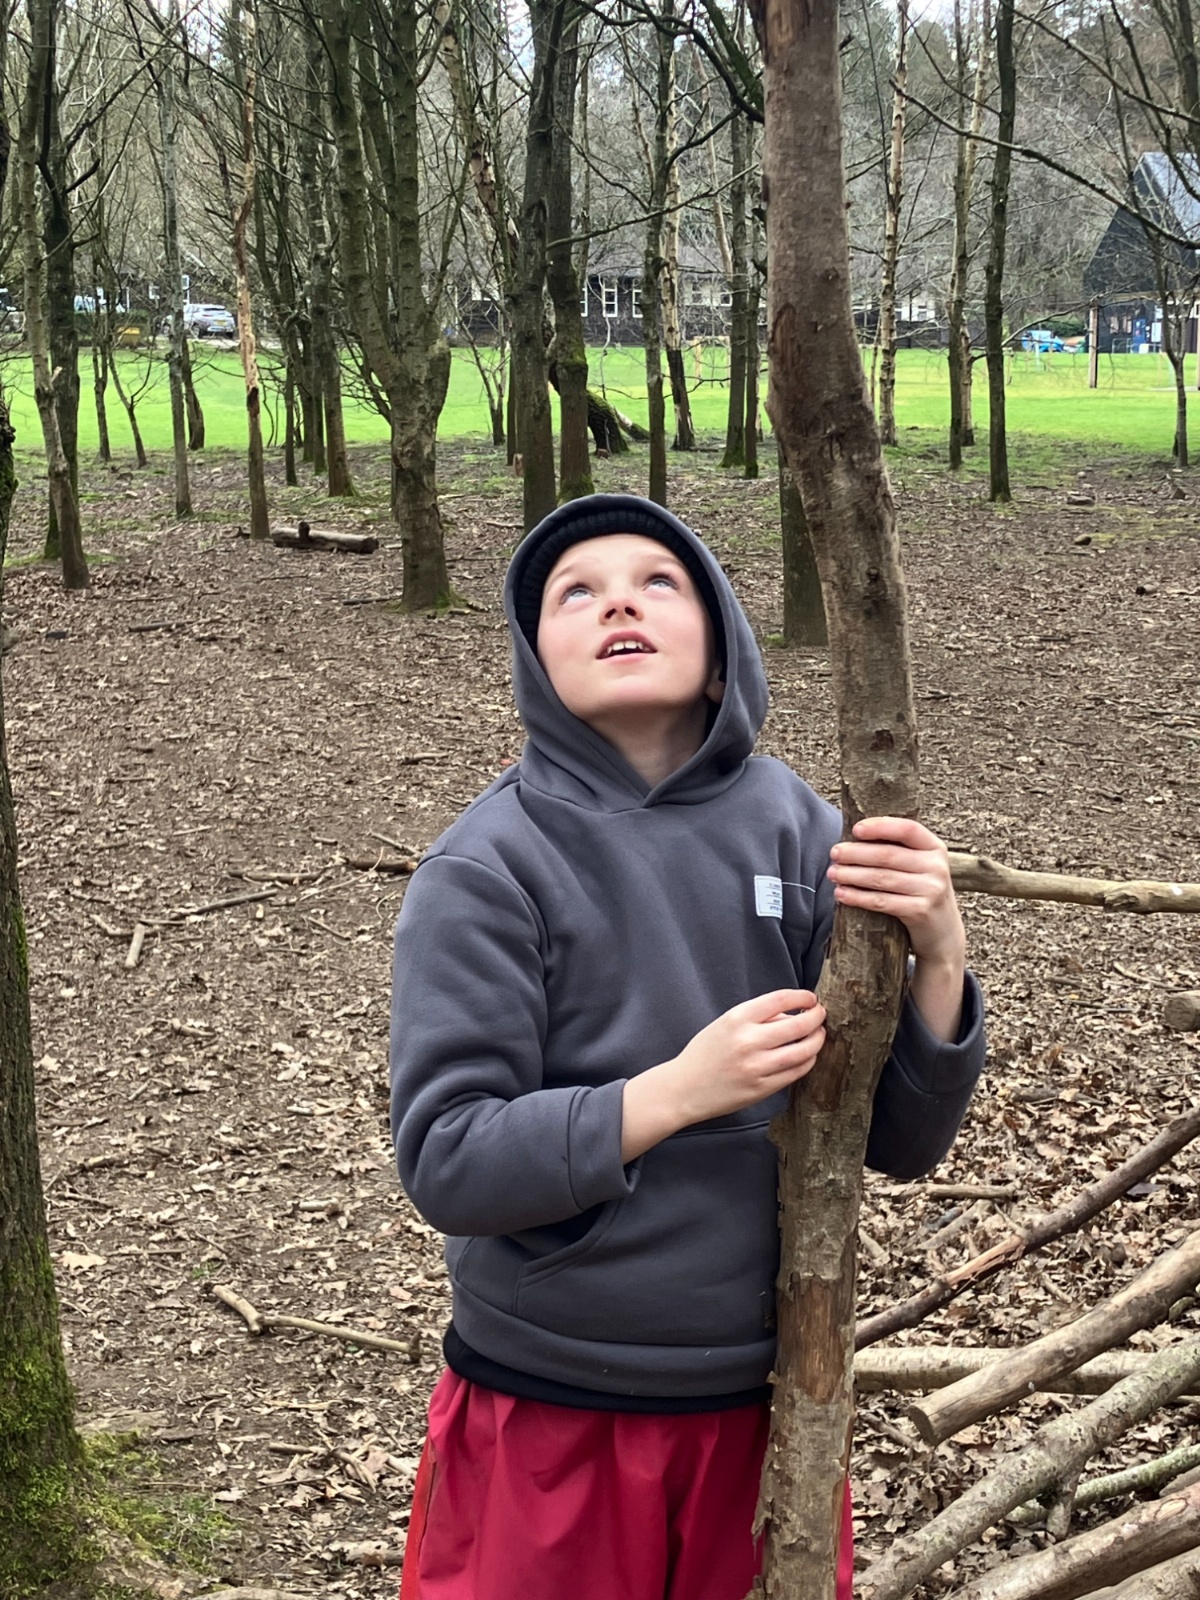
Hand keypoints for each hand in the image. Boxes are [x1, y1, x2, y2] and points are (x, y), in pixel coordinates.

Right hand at [621, 989, 825, 1160]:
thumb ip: (757, 1017)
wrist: (684, 1088)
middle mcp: (749, 1041)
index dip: (802, 997)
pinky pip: (796, 1072)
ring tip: (818, 1035)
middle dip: (816, 1017)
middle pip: (799, 1024)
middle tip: (820, 1015)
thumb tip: (793, 1013)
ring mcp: (757, 1067)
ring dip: (817, 1040)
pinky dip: (807, 1061)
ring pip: (803, 1051)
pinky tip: (807, 1055)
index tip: (810, 998)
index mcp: (737, 1019)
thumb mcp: (725, 1024)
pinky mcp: (762, 1088)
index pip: (781, 999)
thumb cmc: (704, 1053)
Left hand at [826, 817, 964, 967]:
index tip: (855, 830)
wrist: (943, 933)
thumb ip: (899, 850)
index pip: (907, 829)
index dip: (880, 827)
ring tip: (833, 873)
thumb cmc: (921, 891)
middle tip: (834, 853)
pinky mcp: (920, 911)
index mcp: (935, 848)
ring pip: (881, 878)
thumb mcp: (921, 866)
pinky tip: (841, 894)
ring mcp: (930, 890)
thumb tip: (856, 836)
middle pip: (888, 855)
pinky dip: (857, 897)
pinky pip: (881, 901)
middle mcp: (936, 867)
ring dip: (851, 875)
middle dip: (856, 853)